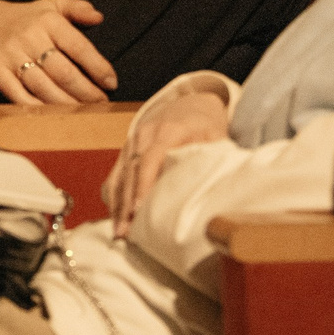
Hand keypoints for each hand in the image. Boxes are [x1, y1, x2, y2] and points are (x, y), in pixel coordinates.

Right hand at [0, 0, 119, 103]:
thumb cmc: (26, 18)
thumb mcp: (52, 5)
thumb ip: (77, 8)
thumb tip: (98, 17)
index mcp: (48, 21)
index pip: (78, 46)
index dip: (98, 67)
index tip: (111, 82)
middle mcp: (30, 37)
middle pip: (62, 71)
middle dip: (85, 91)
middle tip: (101, 103)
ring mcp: (12, 55)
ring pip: (43, 86)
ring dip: (66, 103)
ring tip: (82, 113)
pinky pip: (17, 94)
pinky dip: (36, 108)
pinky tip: (52, 116)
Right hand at [104, 88, 229, 237]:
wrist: (191, 102)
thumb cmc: (205, 123)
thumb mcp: (216, 135)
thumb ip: (214, 157)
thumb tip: (219, 187)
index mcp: (168, 130)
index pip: (151, 158)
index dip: (144, 185)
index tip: (139, 209)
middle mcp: (145, 135)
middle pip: (131, 171)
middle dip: (126, 203)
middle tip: (125, 231)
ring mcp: (132, 142)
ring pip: (119, 175)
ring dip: (117, 204)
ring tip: (119, 231)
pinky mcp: (126, 151)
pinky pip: (115, 175)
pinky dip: (114, 197)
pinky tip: (116, 217)